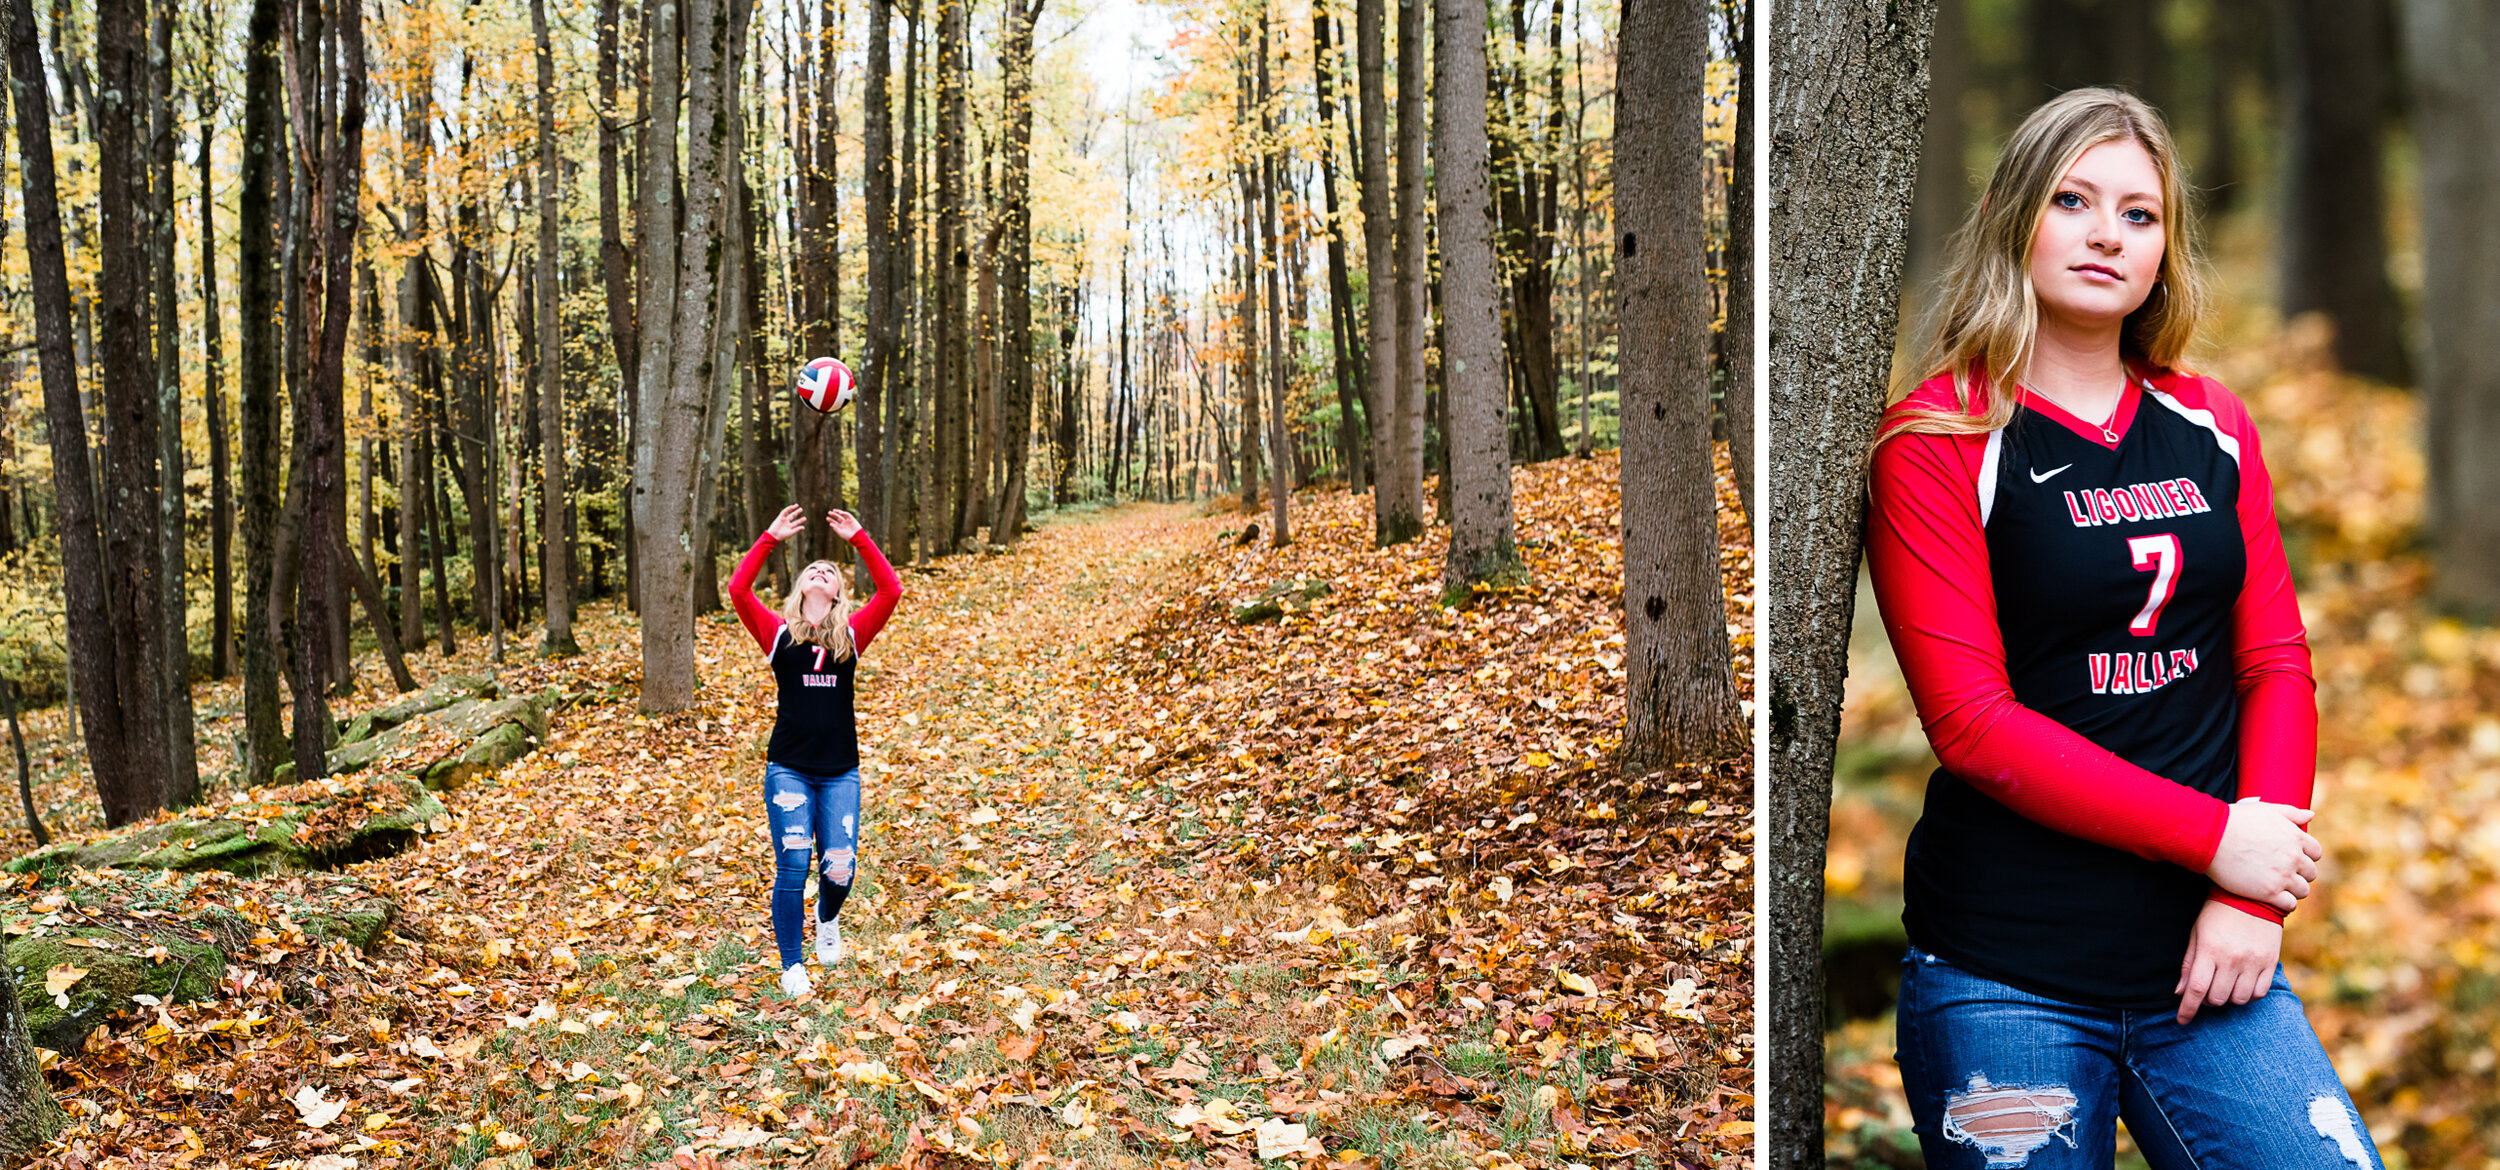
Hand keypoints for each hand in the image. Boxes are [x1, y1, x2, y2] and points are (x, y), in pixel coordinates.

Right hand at [766, 504, 806, 542]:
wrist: (774, 535)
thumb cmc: (782, 535)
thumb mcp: (791, 532)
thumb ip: (797, 529)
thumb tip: (803, 527)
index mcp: (790, 527)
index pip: (796, 522)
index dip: (801, 520)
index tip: (805, 518)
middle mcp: (787, 522)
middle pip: (793, 516)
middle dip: (797, 512)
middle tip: (801, 509)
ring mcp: (783, 520)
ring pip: (789, 513)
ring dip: (792, 509)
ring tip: (797, 505)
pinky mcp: (780, 517)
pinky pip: (784, 512)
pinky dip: (787, 509)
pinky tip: (791, 506)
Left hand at [827, 509, 863, 539]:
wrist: (857, 536)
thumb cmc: (848, 536)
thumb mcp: (840, 532)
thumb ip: (835, 528)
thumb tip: (830, 524)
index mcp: (841, 527)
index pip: (834, 523)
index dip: (831, 520)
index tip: (827, 518)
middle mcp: (844, 524)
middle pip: (838, 518)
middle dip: (833, 515)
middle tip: (829, 512)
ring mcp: (848, 521)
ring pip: (842, 515)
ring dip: (838, 512)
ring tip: (833, 510)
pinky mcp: (852, 519)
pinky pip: (848, 515)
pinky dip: (844, 513)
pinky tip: (840, 513)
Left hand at [2175, 898, 2283, 1023]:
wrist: (2252, 895)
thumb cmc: (2217, 914)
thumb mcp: (2196, 933)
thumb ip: (2189, 964)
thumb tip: (2179, 992)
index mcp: (2210, 950)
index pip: (2197, 990)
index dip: (2187, 1009)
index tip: (2182, 1020)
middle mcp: (2233, 959)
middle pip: (2218, 998)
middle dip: (2208, 1000)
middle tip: (2206, 991)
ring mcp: (2254, 962)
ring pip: (2240, 999)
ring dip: (2228, 998)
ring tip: (2224, 985)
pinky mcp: (2270, 962)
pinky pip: (2260, 993)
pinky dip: (2249, 995)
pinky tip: (2242, 984)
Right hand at [2204, 798, 2320, 913]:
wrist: (2210, 836)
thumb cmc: (2234, 820)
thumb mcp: (2264, 809)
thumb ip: (2290, 813)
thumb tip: (2311, 815)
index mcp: (2296, 837)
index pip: (2316, 853)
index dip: (2304, 856)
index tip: (2291, 859)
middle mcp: (2294, 858)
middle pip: (2310, 873)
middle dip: (2298, 873)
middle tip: (2281, 873)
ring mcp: (2283, 876)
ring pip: (2302, 890)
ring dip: (2293, 889)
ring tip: (2277, 887)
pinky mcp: (2269, 892)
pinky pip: (2290, 905)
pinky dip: (2284, 903)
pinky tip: (2273, 898)